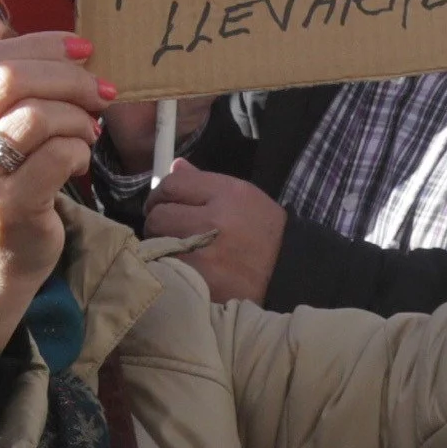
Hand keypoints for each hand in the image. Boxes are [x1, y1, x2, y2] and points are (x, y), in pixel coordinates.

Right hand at [0, 33, 101, 351]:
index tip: (82, 49)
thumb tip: (72, 49)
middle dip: (67, 77)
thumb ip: (5, 87)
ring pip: (36, 115)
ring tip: (87, 129)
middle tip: (99, 90)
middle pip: (10, 78)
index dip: (42, 45)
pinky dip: (79, 149)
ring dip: (76, 116)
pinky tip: (78, 159)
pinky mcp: (8, 206)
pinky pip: (57, 155)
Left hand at [145, 162, 286, 304]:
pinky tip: (180, 267)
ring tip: (176, 248)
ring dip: (160, 245)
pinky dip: (168, 267)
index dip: (159, 194)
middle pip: (159, 214)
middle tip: (165, 228)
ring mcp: (205, 253)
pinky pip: (166, 268)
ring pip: (158, 243)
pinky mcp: (200, 280)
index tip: (159, 203)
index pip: (173, 184)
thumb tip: (174, 167)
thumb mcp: (243, 196)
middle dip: (157, 221)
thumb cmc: (263, 231)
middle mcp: (214, 220)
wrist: (288, 271)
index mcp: (227, 193)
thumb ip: (205, 182)